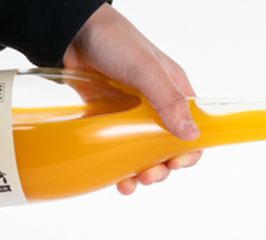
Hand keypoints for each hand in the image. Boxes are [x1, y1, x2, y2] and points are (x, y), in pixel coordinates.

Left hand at [62, 3, 201, 194]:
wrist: (71, 32)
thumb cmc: (114, 41)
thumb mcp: (145, 69)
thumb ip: (168, 100)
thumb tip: (191, 135)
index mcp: (175, 92)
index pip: (194, 129)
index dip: (189, 152)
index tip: (177, 163)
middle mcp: (157, 107)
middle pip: (169, 149)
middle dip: (163, 168)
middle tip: (150, 175)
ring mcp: (132, 116)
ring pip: (145, 155)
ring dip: (143, 173)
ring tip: (132, 181)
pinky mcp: (110, 121)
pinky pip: (120, 151)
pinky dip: (120, 169)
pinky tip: (117, 180)